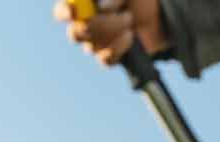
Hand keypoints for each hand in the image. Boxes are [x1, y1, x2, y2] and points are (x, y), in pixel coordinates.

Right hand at [53, 0, 167, 66]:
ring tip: (129, 18)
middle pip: (75, 34)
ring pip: (92, 47)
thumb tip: (100, 8)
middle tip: (124, 15)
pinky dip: (120, 47)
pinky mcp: (107, 57)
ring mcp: (94, 43)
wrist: (157, 15)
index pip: (62, 12)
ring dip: (116, 30)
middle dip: (100, 25)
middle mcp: (83, 24)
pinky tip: (129, 36)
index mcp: (82, 5)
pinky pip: (105, 59)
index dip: (64, 13)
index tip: (74, 12)